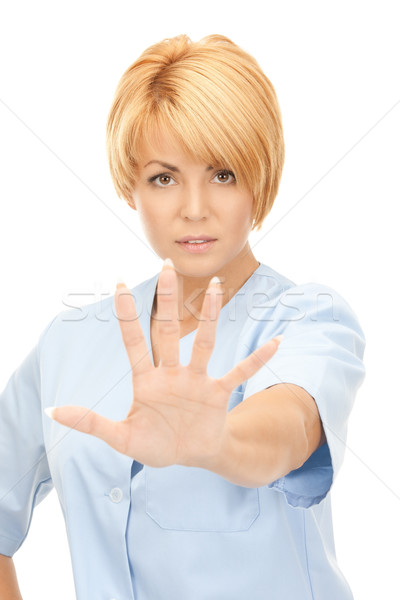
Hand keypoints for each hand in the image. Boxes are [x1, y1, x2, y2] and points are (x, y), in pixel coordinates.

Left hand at [46, 261, 281, 468]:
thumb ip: (91, 423)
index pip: (134, 342)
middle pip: (169, 330)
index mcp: (147, 381)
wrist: (192, 455)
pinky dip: (256, 360)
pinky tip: (276, 342)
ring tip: (215, 286)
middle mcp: (172, 373)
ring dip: (211, 316)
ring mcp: (197, 380)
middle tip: (165, 267)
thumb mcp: (121, 438)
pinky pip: (239, 372)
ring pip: (204, 342)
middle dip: (167, 300)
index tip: (118, 285)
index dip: (127, 315)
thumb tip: (54, 410)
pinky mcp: (218, 393)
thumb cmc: (156, 444)